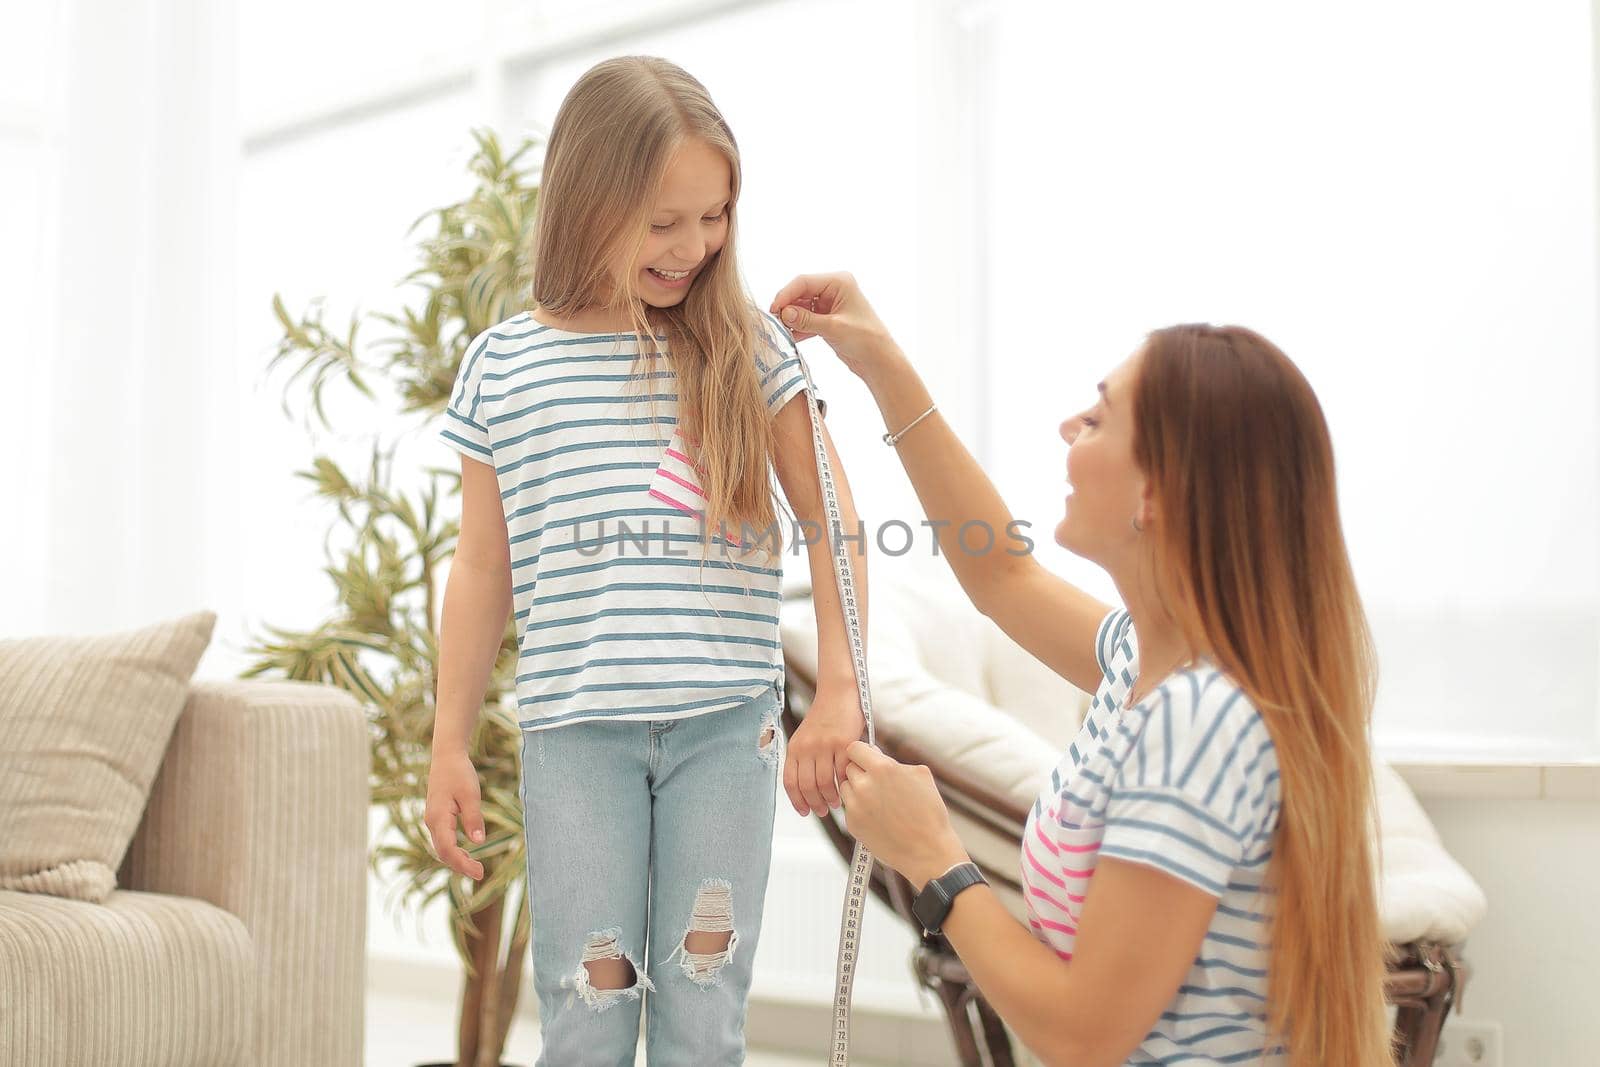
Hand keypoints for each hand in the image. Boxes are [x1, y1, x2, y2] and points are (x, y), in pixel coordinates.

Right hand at [425, 747, 485, 880]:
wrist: (447, 757)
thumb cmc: (459, 773)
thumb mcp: (471, 795)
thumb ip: (473, 819)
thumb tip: (478, 842)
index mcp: (438, 819)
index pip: (448, 850)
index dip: (462, 865)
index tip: (479, 873)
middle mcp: (432, 822)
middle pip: (443, 853)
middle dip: (460, 866)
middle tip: (480, 873)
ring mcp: (432, 820)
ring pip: (442, 848)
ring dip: (457, 859)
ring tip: (475, 867)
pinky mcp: (437, 817)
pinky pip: (443, 840)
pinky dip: (453, 850)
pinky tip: (466, 854)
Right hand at [769, 272, 900, 383]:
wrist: (879, 360)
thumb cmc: (866, 339)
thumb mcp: (833, 328)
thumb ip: (807, 320)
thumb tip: (784, 313)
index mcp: (839, 282)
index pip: (804, 281)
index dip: (786, 294)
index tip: (774, 309)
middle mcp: (834, 289)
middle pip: (800, 293)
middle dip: (787, 307)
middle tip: (774, 322)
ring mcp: (830, 304)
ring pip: (801, 307)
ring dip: (791, 318)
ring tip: (780, 331)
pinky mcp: (827, 319)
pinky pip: (807, 319)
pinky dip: (798, 327)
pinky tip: (790, 337)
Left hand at [783, 682, 865, 816]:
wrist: (838, 695)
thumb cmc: (823, 720)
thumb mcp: (806, 738)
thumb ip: (804, 760)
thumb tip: (807, 792)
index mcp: (794, 748)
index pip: (790, 782)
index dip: (796, 801)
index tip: (805, 812)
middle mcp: (807, 747)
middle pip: (807, 786)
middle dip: (815, 804)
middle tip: (823, 811)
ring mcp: (825, 745)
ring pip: (824, 783)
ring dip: (830, 798)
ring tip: (835, 803)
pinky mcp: (843, 743)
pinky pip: (843, 772)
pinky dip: (845, 784)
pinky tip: (847, 788)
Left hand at [839, 741, 968, 889]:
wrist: (928, 850)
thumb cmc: (929, 813)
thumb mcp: (921, 775)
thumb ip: (895, 761)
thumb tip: (876, 754)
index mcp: (882, 769)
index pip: (854, 748)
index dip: (862, 752)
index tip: (867, 758)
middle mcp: (864, 785)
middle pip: (849, 767)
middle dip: (861, 771)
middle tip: (877, 782)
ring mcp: (855, 806)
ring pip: (846, 787)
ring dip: (857, 790)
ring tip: (878, 800)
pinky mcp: (852, 824)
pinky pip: (849, 807)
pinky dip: (859, 809)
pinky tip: (878, 816)